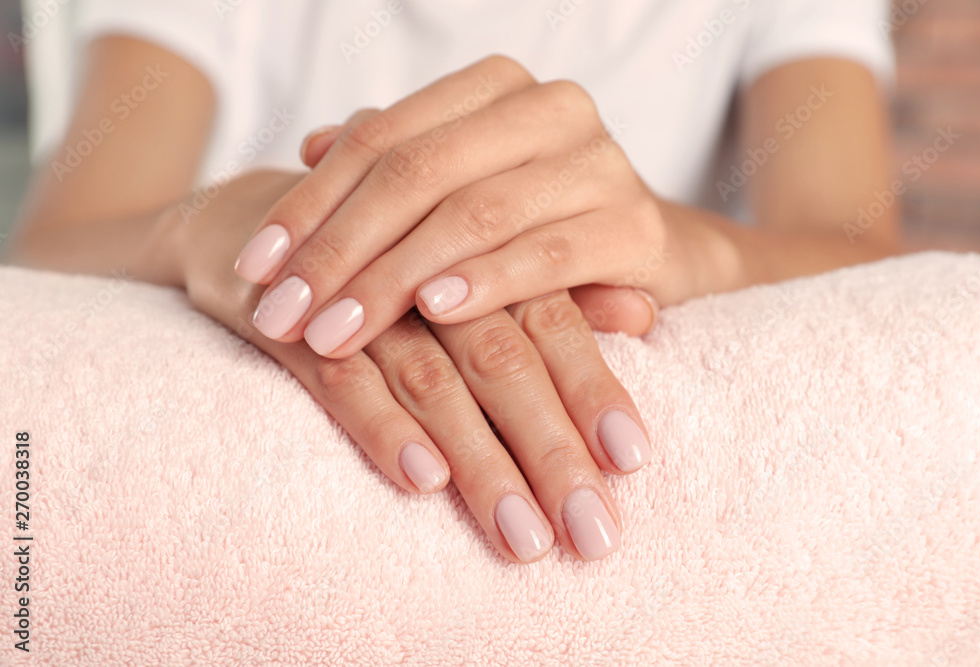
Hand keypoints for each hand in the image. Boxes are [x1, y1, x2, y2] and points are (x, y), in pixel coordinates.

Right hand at [174, 170, 652, 561]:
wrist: (264, 221)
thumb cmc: (392, 255)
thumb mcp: (474, 264)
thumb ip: (557, 291)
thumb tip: (646, 313)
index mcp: (480, 247)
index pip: (553, 321)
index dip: (594, 391)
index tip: (633, 463)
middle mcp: (429, 268)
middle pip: (503, 358)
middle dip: (550, 451)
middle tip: (592, 532)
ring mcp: (357, 291)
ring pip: (432, 377)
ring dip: (480, 462)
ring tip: (523, 536)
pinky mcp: (292, 315)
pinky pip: (339, 376)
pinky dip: (382, 425)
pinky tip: (423, 478)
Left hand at [233, 55, 684, 358]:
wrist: (656, 250)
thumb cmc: (539, 220)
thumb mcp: (462, 186)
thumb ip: (398, 159)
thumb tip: (312, 146)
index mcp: (495, 89)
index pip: (380, 139)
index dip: (310, 204)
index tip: (255, 268)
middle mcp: (550, 108)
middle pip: (417, 174)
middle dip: (340, 250)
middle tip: (283, 315)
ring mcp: (598, 163)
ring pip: (473, 215)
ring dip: (394, 279)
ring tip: (334, 330)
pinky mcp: (637, 226)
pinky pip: (549, 255)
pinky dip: (488, 282)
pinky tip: (432, 311)